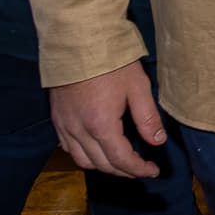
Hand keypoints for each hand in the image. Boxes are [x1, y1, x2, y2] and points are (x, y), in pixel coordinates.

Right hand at [50, 60, 165, 178]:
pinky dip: (84, 155)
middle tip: (141, 169)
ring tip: (122, 163)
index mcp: (100, 125)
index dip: (139, 169)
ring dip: (103, 166)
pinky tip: (97, 150)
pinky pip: (68, 148)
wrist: (77, 43)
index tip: (153, 171)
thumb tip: (157, 142)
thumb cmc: (110, 63)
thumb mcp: (138, 87)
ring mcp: (64, 126)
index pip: (121, 159)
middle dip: (124, 171)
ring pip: (82, 160)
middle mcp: (78, 131)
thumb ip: (147, 118)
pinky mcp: (57, 119)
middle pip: (101, 164)